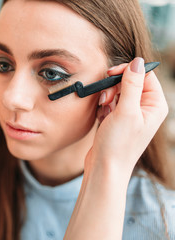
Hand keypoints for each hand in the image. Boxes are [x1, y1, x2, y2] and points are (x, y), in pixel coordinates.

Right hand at [86, 57, 167, 177]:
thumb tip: (137, 61)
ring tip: (103, 109)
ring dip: (107, 97)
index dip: (127, 71)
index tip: (110, 74)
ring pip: (118, 92)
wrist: (105, 168)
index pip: (144, 75)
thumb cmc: (118, 145)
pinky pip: (111, 103)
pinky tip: (102, 116)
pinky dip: (104, 106)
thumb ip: (132, 85)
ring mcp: (132, 114)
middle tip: (105, 98)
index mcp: (155, 105)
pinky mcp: (119, 120)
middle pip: (130, 82)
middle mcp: (145, 109)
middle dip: (114, 87)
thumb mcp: (126, 112)